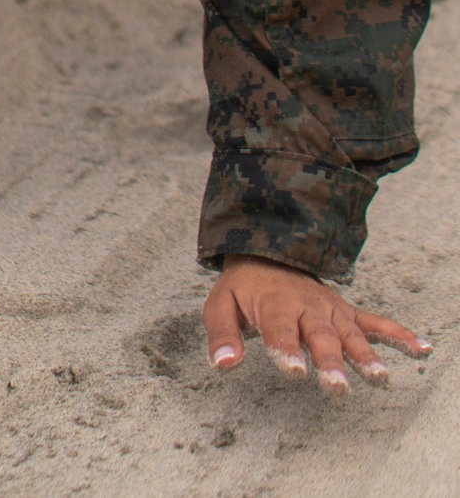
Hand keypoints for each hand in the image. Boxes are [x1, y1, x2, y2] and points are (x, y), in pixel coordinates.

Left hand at [204, 254, 431, 393]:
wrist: (268, 253)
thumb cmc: (244, 288)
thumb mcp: (221, 304)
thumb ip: (222, 335)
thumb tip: (223, 364)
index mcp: (275, 304)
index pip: (280, 330)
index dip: (286, 349)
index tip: (294, 371)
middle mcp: (307, 307)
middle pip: (320, 336)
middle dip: (330, 362)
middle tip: (338, 388)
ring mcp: (330, 310)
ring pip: (349, 333)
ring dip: (364, 354)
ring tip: (379, 377)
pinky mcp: (345, 312)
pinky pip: (375, 322)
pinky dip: (398, 334)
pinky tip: (420, 348)